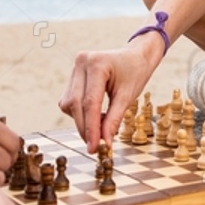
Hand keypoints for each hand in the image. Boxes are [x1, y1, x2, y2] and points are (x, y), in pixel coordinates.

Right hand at [58, 36, 161, 151]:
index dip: (91, 128)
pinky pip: (69, 100)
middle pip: (75, 104)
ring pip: (69, 104)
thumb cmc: (134, 73)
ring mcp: (75, 67)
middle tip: (95, 146)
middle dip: (84, 128)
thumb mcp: (127, 97)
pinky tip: (96, 114)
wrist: (135, 56)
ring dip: (82, 121)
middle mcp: (82, 62)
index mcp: (97, 64)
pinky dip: (80, 113)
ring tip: (102, 124)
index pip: (90, 102)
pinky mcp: (72, 75)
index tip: (94, 147)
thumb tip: (104, 142)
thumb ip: (114, 120)